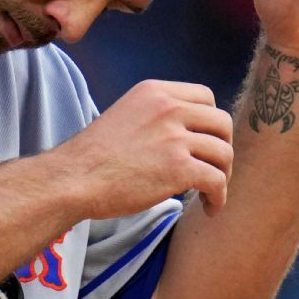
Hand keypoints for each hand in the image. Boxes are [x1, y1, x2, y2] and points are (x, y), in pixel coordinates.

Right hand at [58, 80, 233, 218]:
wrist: (74, 178)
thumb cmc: (94, 155)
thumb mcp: (125, 114)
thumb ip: (156, 116)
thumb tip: (185, 133)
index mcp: (154, 91)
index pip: (206, 96)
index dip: (210, 122)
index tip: (203, 142)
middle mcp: (168, 108)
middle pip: (221, 123)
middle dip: (222, 147)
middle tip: (212, 168)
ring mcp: (174, 138)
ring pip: (224, 153)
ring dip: (222, 176)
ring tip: (210, 192)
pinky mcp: (178, 168)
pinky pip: (216, 181)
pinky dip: (219, 197)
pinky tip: (210, 207)